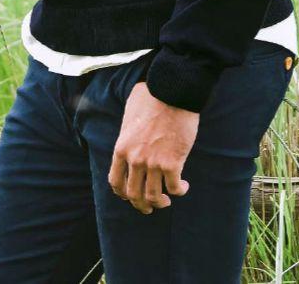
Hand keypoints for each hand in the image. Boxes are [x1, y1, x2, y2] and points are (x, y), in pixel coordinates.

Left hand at [108, 80, 196, 213]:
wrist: (171, 91)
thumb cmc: (151, 97)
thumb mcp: (129, 114)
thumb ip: (128, 132)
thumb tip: (131, 136)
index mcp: (121, 147)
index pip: (115, 181)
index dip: (122, 193)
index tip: (130, 195)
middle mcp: (134, 159)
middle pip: (133, 195)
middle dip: (141, 205)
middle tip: (149, 207)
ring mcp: (153, 163)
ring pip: (154, 197)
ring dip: (161, 203)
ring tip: (167, 199)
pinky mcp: (172, 163)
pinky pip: (174, 188)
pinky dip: (179, 191)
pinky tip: (183, 186)